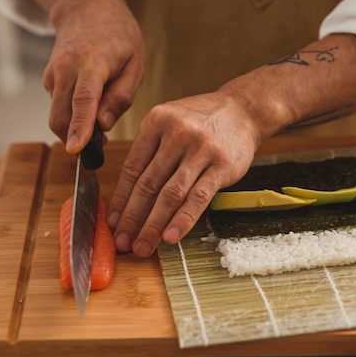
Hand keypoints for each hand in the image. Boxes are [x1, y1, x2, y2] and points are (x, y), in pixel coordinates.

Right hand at [35, 0, 144, 152]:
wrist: (87, 10)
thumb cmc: (117, 37)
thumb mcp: (134, 65)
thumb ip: (121, 97)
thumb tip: (105, 125)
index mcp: (92, 63)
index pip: (83, 100)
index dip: (79, 128)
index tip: (76, 150)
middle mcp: (66, 68)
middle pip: (61, 116)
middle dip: (76, 139)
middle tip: (101, 145)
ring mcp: (53, 74)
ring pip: (57, 116)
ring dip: (75, 128)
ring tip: (100, 118)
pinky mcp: (48, 80)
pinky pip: (58, 107)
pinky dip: (72, 114)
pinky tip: (89, 101)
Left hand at [107, 92, 262, 256]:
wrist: (243, 110)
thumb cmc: (201, 122)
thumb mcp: (169, 122)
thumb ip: (150, 152)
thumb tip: (128, 197)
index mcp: (156, 121)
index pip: (132, 168)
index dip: (120, 199)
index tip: (112, 222)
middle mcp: (177, 133)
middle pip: (148, 184)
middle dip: (132, 218)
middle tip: (123, 242)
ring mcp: (201, 149)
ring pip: (170, 194)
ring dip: (153, 225)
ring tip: (143, 246)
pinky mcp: (222, 165)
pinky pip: (198, 197)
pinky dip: (182, 220)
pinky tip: (170, 237)